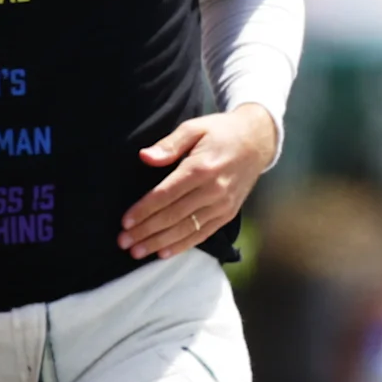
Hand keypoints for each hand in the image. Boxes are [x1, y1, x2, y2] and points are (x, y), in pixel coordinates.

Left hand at [122, 105, 279, 259]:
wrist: (258, 142)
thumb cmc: (220, 132)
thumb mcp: (195, 128)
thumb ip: (169, 144)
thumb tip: (145, 157)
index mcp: (201, 168)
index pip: (165, 194)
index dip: (144, 210)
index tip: (125, 222)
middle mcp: (213, 190)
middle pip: (173, 216)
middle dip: (146, 231)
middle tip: (123, 242)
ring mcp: (223, 205)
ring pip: (186, 229)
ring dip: (159, 243)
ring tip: (137, 251)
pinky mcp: (228, 214)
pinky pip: (202, 234)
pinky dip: (182, 245)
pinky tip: (163, 253)